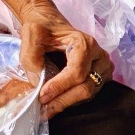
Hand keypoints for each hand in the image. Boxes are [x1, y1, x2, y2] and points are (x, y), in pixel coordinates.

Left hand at [18, 3, 112, 119]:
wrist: (51, 24)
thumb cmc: (43, 26)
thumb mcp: (31, 34)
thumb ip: (31, 56)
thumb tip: (37, 83)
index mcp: (86, 44)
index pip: (76, 73)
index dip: (59, 87)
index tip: (41, 96)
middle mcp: (100, 57)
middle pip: (86, 87)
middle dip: (63, 100)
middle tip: (44, 110)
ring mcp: (103, 69)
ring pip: (88, 94)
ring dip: (67, 102)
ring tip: (48, 109)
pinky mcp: (101, 77)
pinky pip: (89, 94)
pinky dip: (72, 100)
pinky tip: (56, 101)